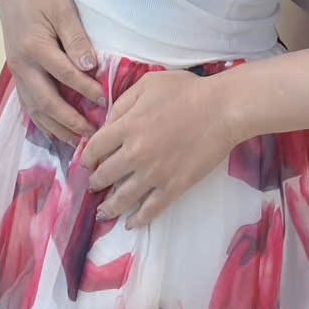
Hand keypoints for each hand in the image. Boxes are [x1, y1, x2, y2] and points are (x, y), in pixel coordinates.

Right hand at [0, 0, 105, 146]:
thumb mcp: (62, 7)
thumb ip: (75, 37)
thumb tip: (89, 66)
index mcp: (34, 47)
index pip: (64, 75)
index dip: (85, 90)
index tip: (104, 102)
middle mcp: (22, 65)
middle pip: (45, 101)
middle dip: (68, 121)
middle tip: (91, 136)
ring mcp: (17, 71)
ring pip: (34, 108)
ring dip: (54, 127)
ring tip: (75, 143)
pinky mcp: (17, 72)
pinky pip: (27, 103)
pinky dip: (41, 120)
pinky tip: (54, 131)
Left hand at [80, 69, 234, 228]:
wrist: (221, 109)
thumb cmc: (186, 91)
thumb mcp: (148, 84)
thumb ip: (123, 102)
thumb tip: (108, 123)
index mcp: (127, 126)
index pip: (95, 148)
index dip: (87, 156)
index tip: (87, 162)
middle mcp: (135, 154)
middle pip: (104, 175)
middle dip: (95, 182)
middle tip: (93, 186)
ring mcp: (154, 174)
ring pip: (122, 198)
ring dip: (109, 207)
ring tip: (102, 213)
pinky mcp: (174, 187)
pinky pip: (151, 209)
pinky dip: (138, 220)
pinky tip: (131, 224)